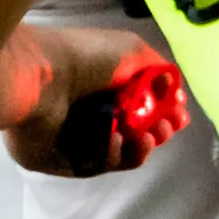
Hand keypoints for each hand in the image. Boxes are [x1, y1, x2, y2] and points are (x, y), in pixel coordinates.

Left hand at [0, 25, 187, 177]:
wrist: (39, 78)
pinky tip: (116, 140)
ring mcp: (73, 139)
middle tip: (166, 129)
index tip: (179, 116)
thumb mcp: (132, 51)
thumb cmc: (84, 57)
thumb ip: (158, 72)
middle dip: (157, 133)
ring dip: (139, 148)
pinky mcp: (59, 161)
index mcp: (101, 86)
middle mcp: (88, 112)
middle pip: (132, 133)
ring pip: (116, 154)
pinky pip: (93, 166)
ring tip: (147, 137)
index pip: (139, 107)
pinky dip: (111, 156)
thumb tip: (173, 93)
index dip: (163, 113)